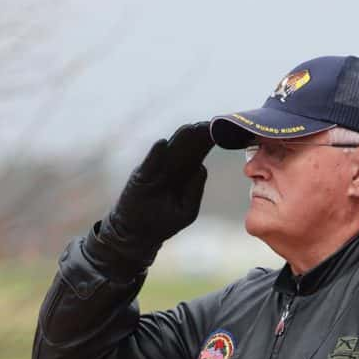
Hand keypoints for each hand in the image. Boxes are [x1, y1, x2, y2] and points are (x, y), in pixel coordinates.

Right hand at [106, 122, 214, 247]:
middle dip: (198, 137)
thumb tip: (201, 168)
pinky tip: (163, 144)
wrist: (137, 235)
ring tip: (191, 128)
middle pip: (186, 148)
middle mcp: (170, 168)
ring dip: (179, 140)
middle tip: (211, 123)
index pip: (198, 153)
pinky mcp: (140, 178)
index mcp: (184, 174)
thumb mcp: (187, 210)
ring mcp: (155, 171)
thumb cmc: (164, 223)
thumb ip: (195, 190)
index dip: (208, 142)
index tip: (221, 131)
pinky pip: (149, 164)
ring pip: (169, 152)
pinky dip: (155, 155)